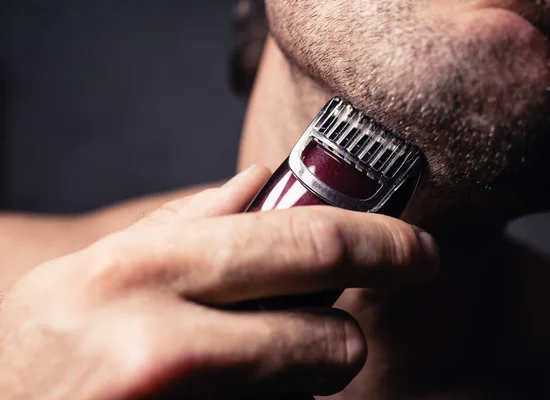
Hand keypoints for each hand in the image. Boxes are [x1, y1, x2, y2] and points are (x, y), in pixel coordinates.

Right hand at [0, 166, 438, 398]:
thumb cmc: (43, 352)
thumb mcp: (98, 271)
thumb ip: (186, 221)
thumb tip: (262, 181)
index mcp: (142, 271)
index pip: (304, 244)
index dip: (381, 245)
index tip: (417, 252)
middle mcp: (160, 345)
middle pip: (329, 336)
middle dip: (345, 334)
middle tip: (336, 327)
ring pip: (307, 396)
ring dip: (294, 380)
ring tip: (236, 371)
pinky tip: (218, 397)